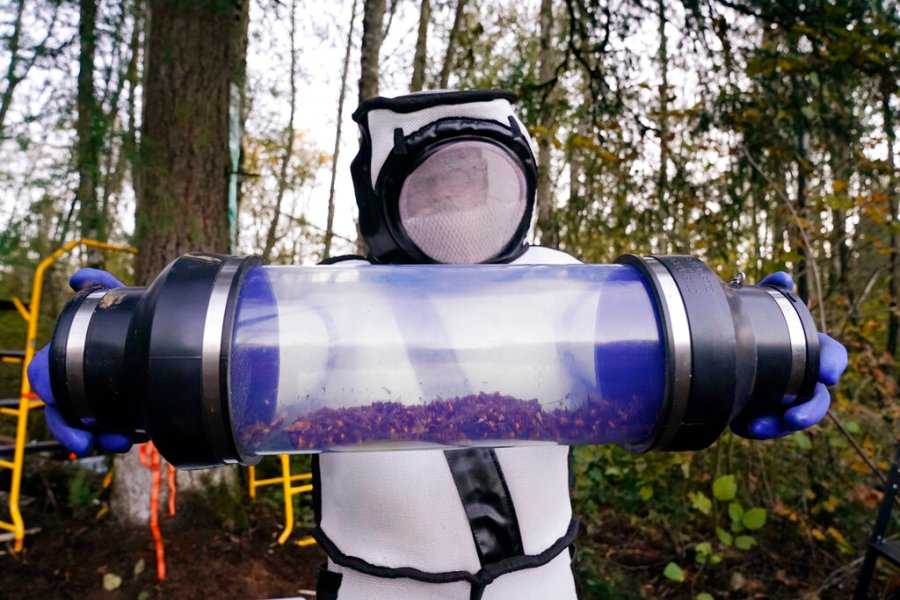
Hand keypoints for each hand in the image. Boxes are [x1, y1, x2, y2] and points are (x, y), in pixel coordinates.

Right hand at [27, 269, 132, 455]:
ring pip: (86, 430)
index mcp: (66, 356)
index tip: (55, 398)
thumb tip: (77, 278)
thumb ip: (101, 286)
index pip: (43, 377)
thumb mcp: (121, 301)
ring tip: (122, 442)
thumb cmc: (134, 318)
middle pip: (62, 415)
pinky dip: (117, 437)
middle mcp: (77, 382)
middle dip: (70, 429)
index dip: (48, 389)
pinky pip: (112, 432)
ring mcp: (98, 401)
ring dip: (99, 438)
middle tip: (87, 442)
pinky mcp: (121, 414)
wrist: (172, 340)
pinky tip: (133, 438)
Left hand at [731, 271, 847, 439]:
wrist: (720, 353)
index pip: (832, 356)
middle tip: (793, 417)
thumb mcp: (757, 308)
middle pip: (818, 400)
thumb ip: (770, 292)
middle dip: (809, 412)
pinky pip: (764, 428)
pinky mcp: (763, 415)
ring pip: (791, 420)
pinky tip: (740, 426)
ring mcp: (784, 400)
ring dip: (778, 427)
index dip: (834, 364)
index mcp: (807, 351)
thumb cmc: (751, 329)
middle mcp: (802, 380)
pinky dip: (753, 428)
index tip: (829, 375)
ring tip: (757, 428)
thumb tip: (783, 278)